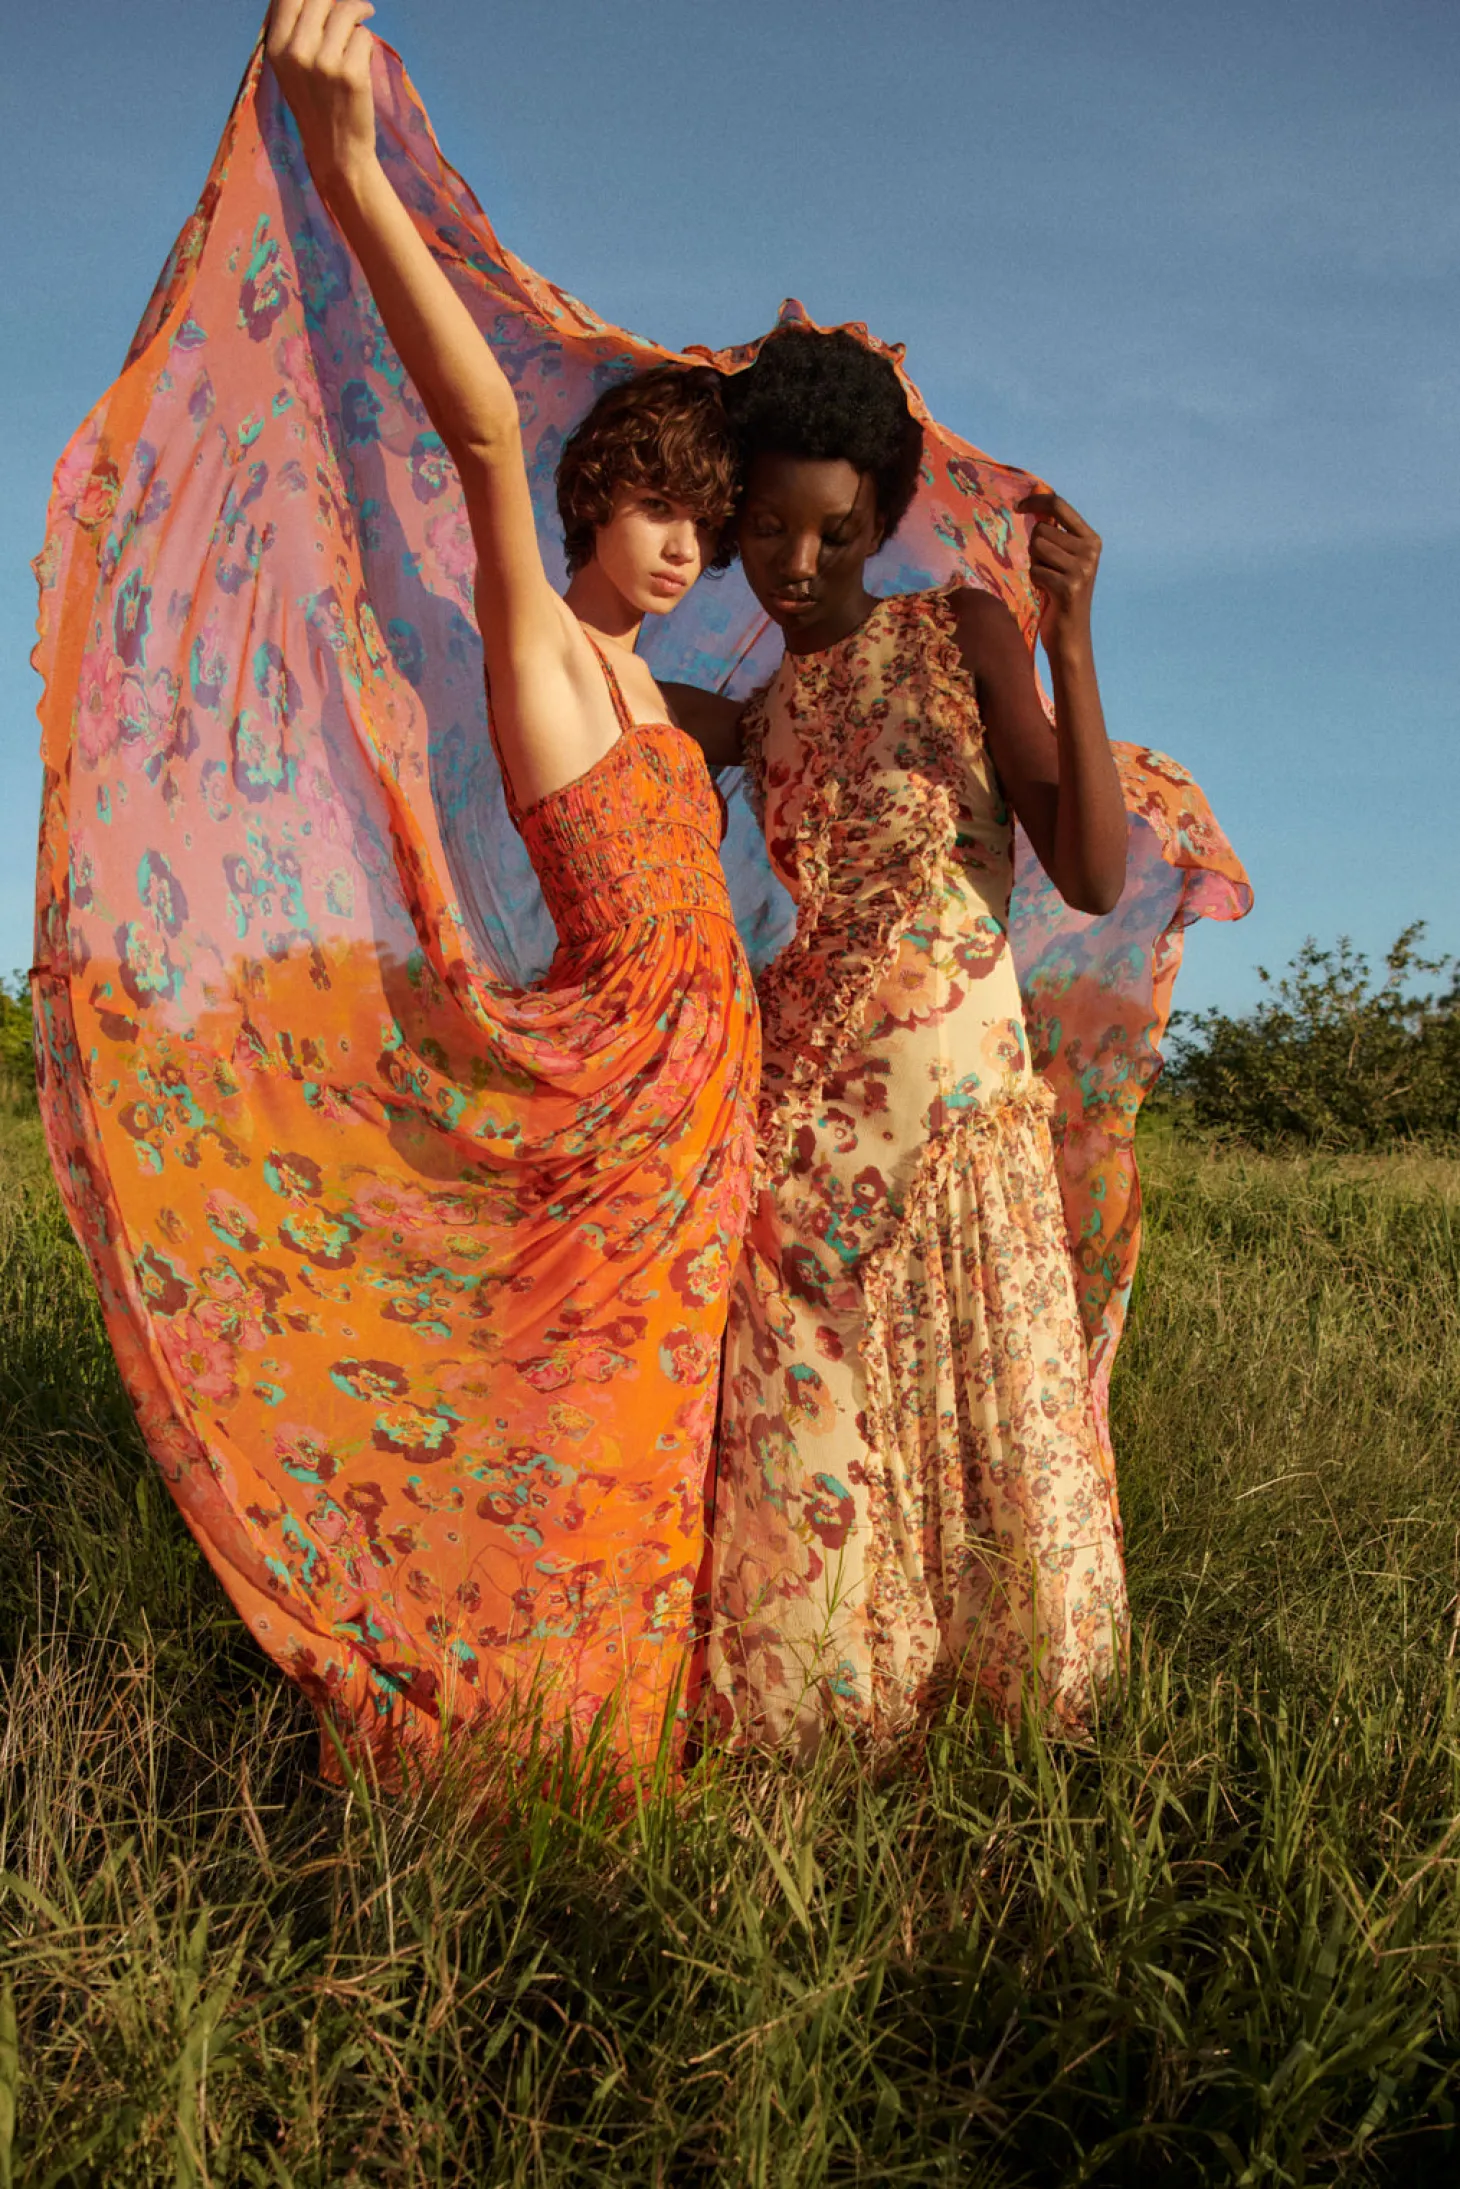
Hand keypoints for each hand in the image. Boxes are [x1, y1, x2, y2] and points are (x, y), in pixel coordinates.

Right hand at [266, 0, 378, 192]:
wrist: (336, 150)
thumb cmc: (315, 104)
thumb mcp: (290, 67)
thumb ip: (294, 30)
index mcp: (277, 48)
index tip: (326, 0)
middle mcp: (297, 53)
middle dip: (337, 1)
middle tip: (350, 9)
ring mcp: (325, 64)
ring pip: (345, 11)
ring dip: (358, 12)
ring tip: (364, 15)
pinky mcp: (352, 74)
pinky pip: (364, 36)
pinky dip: (367, 41)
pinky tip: (363, 55)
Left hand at [1017, 491, 1100, 658]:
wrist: (1070, 636)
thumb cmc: (1061, 596)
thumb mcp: (1065, 560)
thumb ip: (1056, 535)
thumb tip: (1033, 505)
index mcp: (1091, 539)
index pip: (1059, 505)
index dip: (1036, 501)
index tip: (1018, 506)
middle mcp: (1090, 550)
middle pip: (1041, 530)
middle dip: (1035, 550)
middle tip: (1047, 570)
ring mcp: (1082, 568)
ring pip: (1037, 549)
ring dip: (1035, 566)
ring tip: (1048, 581)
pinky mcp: (1069, 586)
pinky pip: (1036, 571)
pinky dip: (1035, 582)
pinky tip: (1047, 593)